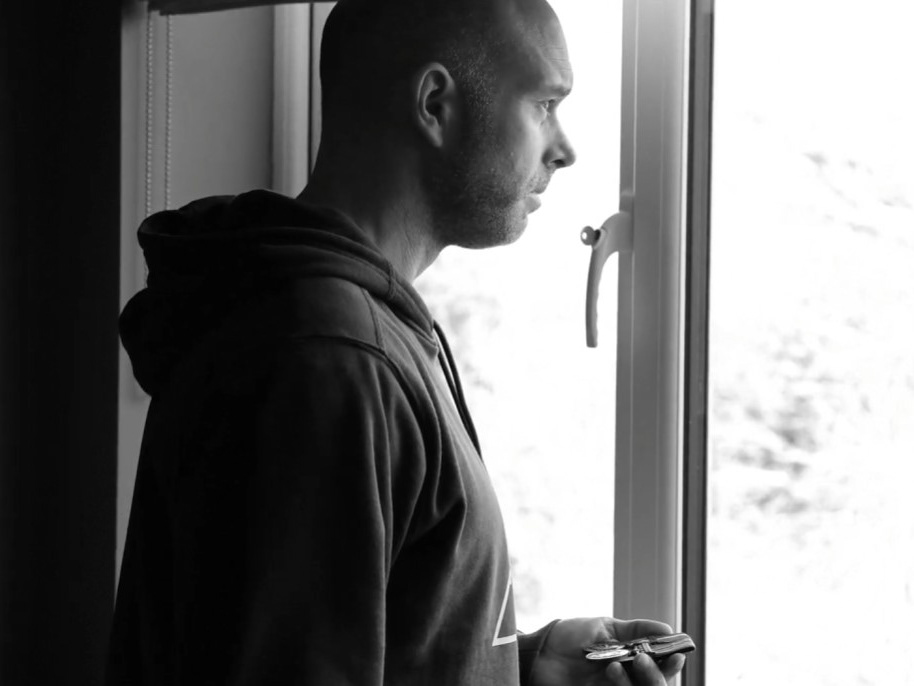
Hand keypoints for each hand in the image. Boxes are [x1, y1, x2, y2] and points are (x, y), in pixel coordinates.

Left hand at [529, 617, 685, 685]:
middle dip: (656, 676)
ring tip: (618, 664)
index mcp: (631, 659)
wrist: (539, 652)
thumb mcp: (604, 627)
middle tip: (643, 660)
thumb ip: (636, 630)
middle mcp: (626, 677)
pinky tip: (611, 671)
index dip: (671, 664)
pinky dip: (621, 685)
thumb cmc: (570, 637)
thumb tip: (668, 630)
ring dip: (635, 681)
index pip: (660, 667)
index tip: (677, 655)